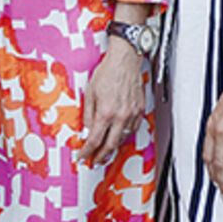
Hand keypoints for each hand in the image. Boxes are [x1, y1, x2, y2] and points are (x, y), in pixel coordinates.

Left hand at [78, 37, 145, 166]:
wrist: (125, 60)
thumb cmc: (107, 72)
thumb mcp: (89, 93)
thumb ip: (87, 115)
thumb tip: (85, 132)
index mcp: (106, 112)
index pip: (94, 140)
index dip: (86, 152)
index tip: (82, 156)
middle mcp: (120, 116)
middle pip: (110, 145)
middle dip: (101, 156)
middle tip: (95, 161)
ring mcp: (132, 114)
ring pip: (123, 139)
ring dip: (113, 147)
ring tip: (105, 151)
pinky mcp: (140, 110)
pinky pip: (133, 129)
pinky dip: (125, 135)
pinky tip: (119, 135)